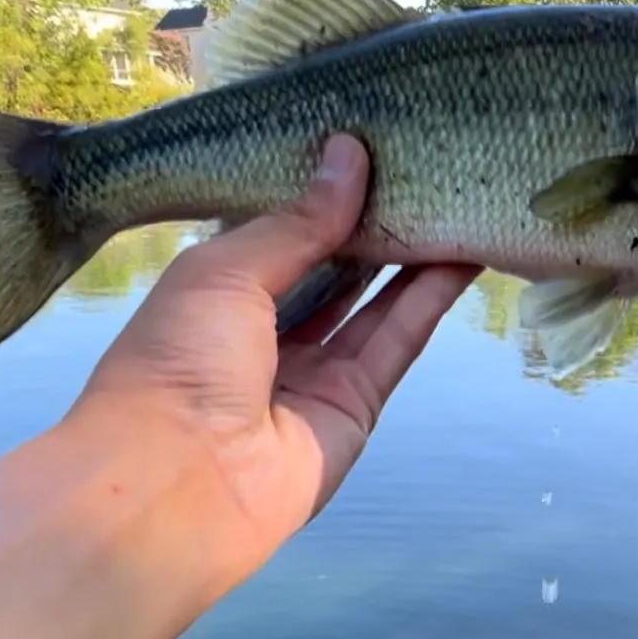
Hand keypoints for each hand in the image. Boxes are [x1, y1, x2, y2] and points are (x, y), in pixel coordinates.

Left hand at [71, 133, 479, 578]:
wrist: (175, 488)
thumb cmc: (177, 362)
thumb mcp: (228, 270)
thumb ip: (300, 220)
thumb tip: (349, 154)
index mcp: (220, 296)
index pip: (284, 235)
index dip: (324, 198)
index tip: (370, 150)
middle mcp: (268, 333)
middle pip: (336, 269)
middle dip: (376, 224)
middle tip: (423, 172)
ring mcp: (314, 372)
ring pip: (376, 302)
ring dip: (415, 256)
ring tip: (456, 202)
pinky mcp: (355, 404)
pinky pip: (398, 340)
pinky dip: (430, 298)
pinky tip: (462, 255)